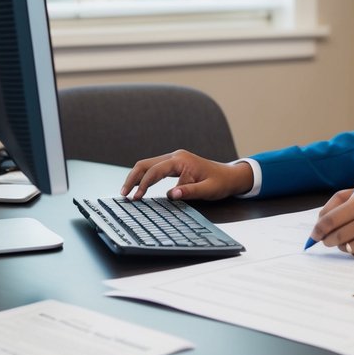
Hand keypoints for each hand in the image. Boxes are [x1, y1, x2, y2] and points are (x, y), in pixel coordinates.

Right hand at [120, 149, 252, 200]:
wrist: (230, 176)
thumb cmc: (220, 182)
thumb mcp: (208, 190)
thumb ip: (190, 191)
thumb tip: (172, 194)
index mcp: (181, 160)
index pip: (155, 171)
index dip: (143, 185)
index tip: (136, 198)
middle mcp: (175, 156)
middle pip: (146, 164)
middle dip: (132, 178)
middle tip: (123, 195)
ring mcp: (174, 158)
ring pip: (148, 165)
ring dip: (136, 177)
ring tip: (127, 193)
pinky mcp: (174, 163)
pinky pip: (154, 168)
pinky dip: (144, 177)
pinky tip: (139, 187)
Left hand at [309, 191, 353, 258]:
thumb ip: (342, 202)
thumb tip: (320, 219)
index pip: (328, 219)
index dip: (317, 230)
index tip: (314, 235)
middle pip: (334, 236)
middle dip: (328, 240)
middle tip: (329, 240)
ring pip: (346, 247)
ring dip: (345, 246)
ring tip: (353, 239)